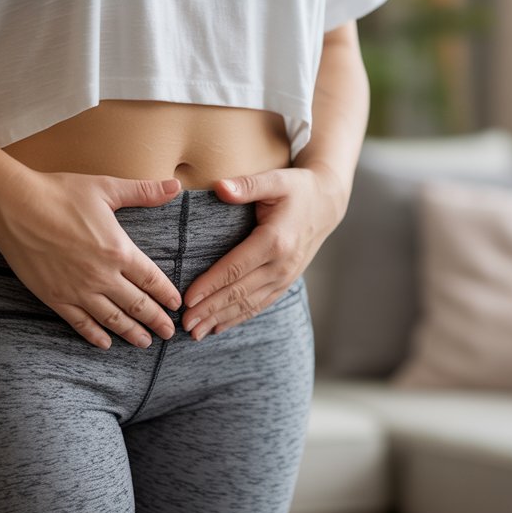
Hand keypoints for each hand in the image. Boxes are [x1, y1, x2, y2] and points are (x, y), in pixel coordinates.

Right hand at [0, 171, 184, 349]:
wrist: (14, 208)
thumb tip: (174, 185)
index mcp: (119, 251)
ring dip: (132, 333)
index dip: (166, 295)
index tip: (176, 305)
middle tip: (169, 333)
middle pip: (138, 305)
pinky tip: (105, 344)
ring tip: (145, 343)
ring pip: (113, 320)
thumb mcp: (105, 188)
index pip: (152, 280)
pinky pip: (80, 323)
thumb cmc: (60, 194)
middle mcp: (103, 276)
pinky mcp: (55, 298)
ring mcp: (78, 290)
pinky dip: (95, 336)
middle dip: (156, 321)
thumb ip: (143, 192)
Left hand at [181, 165, 345, 339]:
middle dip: (210, 310)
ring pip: (249, 304)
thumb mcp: (275, 180)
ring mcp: (285, 277)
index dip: (210, 285)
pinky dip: (239, 318)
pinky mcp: (285, 282)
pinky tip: (219, 327)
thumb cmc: (297, 189)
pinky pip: (260, 304)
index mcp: (275, 241)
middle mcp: (282, 265)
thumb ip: (246, 185)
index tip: (187, 299)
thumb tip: (220, 188)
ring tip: (196, 333)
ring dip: (221, 319)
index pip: (235, 268)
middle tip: (185, 324)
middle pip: (239, 292)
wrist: (327, 204)